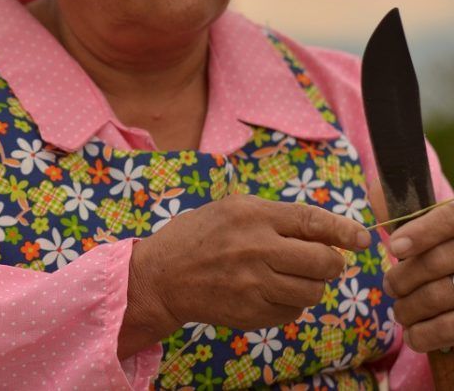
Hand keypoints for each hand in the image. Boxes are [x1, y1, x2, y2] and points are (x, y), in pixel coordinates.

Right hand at [118, 194, 370, 357]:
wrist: (161, 276)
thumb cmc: (198, 237)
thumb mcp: (232, 210)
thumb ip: (277, 217)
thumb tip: (327, 231)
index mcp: (251, 214)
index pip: (312, 221)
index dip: (344, 230)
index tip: (363, 239)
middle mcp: (255, 247)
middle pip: (324, 261)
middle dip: (331, 263)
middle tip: (321, 262)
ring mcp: (253, 283)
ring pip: (313, 291)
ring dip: (311, 286)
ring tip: (289, 278)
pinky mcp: (251, 312)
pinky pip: (292, 313)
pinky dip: (289, 305)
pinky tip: (268, 293)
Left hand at [383, 202, 453, 352]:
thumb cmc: (448, 256)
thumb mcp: (437, 232)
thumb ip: (410, 215)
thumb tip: (376, 190)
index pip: (449, 219)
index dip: (421, 232)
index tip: (394, 246)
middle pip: (438, 261)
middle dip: (404, 278)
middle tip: (389, 286)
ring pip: (442, 294)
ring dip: (410, 307)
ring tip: (400, 312)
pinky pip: (452, 326)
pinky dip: (427, 333)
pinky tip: (414, 335)